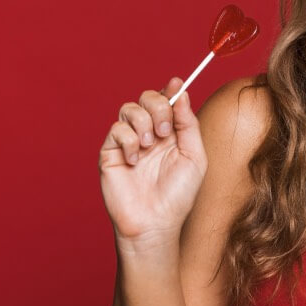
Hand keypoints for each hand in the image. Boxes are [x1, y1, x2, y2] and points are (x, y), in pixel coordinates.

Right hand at [98, 77, 207, 248]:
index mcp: (171, 133)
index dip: (170, 89)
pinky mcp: (111, 153)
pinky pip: (116, 129)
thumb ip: (188, 123)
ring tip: (149, 145)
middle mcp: (149, 134)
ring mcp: (129, 142)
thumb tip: (180, 92)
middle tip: (163, 131)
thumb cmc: (178, 195)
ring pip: (129, 109)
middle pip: (147, 98)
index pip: (167, 101)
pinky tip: (135, 160)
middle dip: (157, 107)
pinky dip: (128, 140)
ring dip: (143, 123)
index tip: (176, 83)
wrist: (155, 223)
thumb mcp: (194, 157)